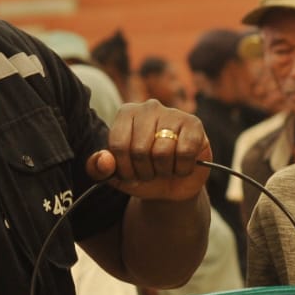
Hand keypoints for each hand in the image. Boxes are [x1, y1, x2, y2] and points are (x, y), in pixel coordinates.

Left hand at [87, 101, 210, 203]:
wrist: (172, 187)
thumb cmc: (141, 174)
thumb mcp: (115, 176)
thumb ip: (99, 168)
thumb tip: (105, 161)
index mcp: (126, 113)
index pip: (118, 145)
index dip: (124, 169)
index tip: (130, 174)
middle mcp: (149, 107)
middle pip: (140, 150)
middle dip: (145, 171)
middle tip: (150, 172)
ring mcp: (173, 113)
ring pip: (162, 152)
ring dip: (164, 171)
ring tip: (165, 168)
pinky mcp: (194, 125)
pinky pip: (185, 152)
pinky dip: (182, 168)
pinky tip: (182, 165)